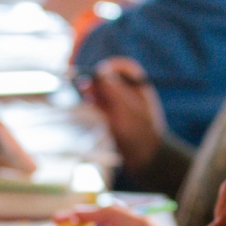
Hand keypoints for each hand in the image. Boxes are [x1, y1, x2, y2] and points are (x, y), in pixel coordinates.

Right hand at [80, 57, 165, 172]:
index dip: (110, 67)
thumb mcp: (126, 109)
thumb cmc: (140, 133)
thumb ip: (115, 89)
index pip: (124, 68)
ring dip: (92, 89)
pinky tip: (86, 100)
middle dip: (96, 79)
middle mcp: (130, 94)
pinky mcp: (114, 117)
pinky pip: (101, 104)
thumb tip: (102, 69)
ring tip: (81, 89)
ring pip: (103, 92)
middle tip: (81, 80)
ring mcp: (121, 106)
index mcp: (139, 88)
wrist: (145, 159)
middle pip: (110, 79)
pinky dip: (93, 101)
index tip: (98, 72)